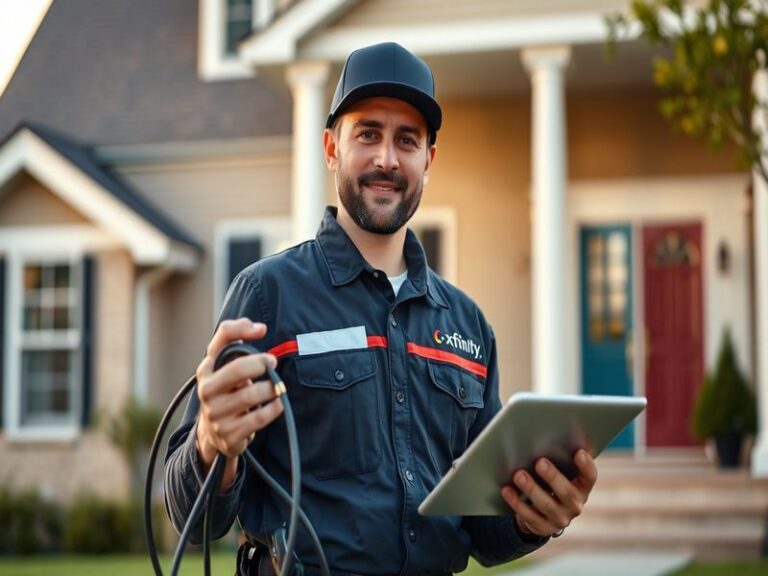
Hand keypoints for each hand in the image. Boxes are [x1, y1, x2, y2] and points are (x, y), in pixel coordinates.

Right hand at [194, 319, 283, 488]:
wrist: (212, 433)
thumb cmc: (226, 391)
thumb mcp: (226, 367)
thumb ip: (237, 342)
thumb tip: (259, 327)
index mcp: (206, 369)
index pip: (221, 339)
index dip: (242, 329)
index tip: (262, 330)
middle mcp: (206, 390)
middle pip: (238, 369)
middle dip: (262, 364)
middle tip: (272, 363)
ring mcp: (216, 413)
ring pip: (252, 394)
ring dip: (271, 388)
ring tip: (275, 387)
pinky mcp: (229, 434)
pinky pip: (259, 417)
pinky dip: (274, 408)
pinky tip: (277, 404)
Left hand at [500, 450, 596, 537]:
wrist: (543, 514)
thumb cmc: (551, 483)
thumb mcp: (559, 474)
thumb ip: (558, 461)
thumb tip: (542, 437)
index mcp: (582, 487)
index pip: (590, 477)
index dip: (586, 466)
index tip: (579, 452)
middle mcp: (575, 505)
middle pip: (566, 492)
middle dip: (553, 476)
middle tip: (540, 462)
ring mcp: (560, 519)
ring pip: (546, 504)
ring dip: (531, 489)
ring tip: (519, 475)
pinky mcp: (543, 527)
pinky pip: (529, 515)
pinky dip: (516, 502)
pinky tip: (506, 490)